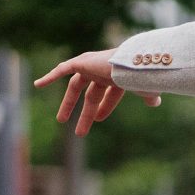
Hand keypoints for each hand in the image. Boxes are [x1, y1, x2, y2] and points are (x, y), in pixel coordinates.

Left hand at [34, 50, 160, 137]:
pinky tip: (38, 85)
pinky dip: (50, 77)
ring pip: (75, 87)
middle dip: (85, 112)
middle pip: (90, 94)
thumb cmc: (141, 76)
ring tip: (61, 121)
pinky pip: (62, 69)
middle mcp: (103, 70)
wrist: (134, 63)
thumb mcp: (145, 89)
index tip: (99, 121)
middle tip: (78, 131)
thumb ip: (148, 95)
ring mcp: (91, 65)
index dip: (104, 108)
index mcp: (117, 76)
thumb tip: (156, 102)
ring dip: (68, 104)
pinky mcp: (81, 62)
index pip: (109, 95)